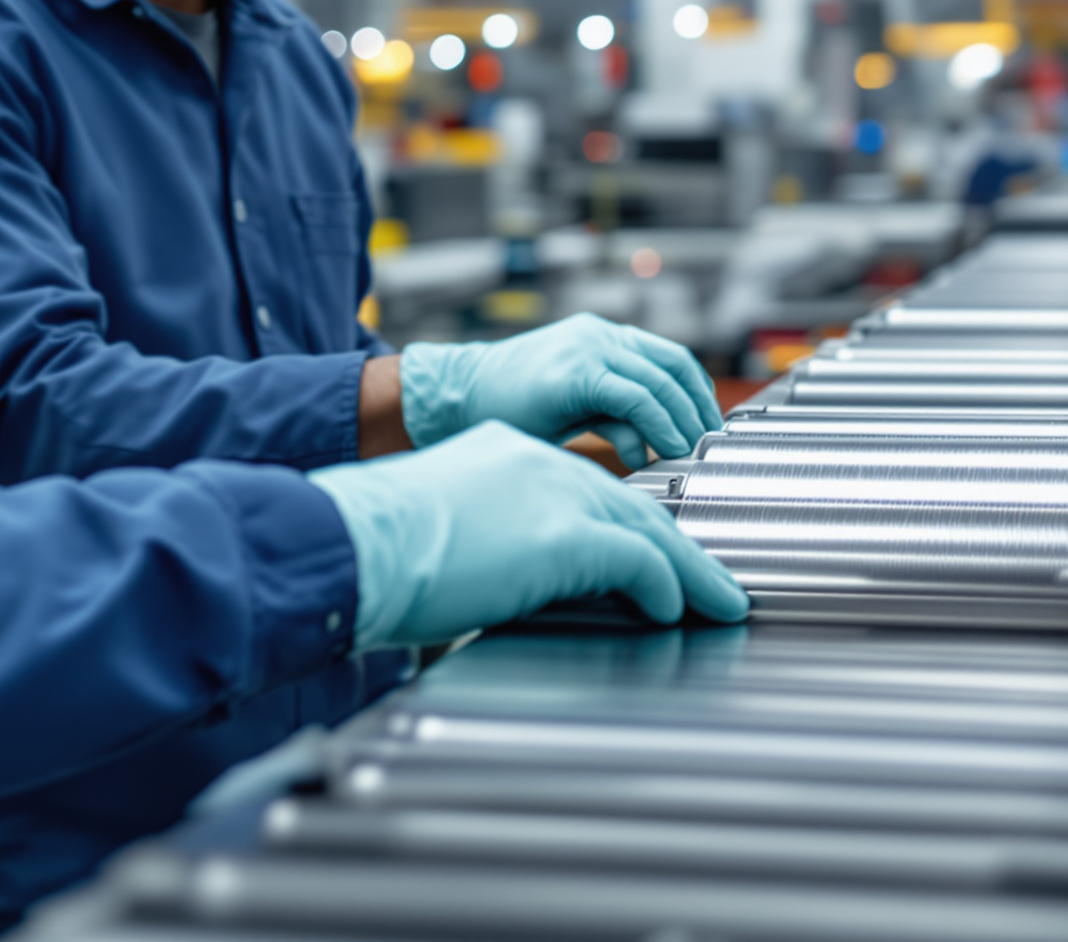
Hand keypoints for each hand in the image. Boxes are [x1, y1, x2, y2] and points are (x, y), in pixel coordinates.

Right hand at [309, 422, 748, 649]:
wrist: (349, 541)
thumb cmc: (374, 546)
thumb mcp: (445, 523)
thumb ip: (490, 534)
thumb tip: (506, 576)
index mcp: (508, 454)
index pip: (590, 489)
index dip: (630, 527)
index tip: (654, 557)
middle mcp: (538, 463)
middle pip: (632, 506)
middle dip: (678, 548)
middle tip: (711, 581)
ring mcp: (553, 495)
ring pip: (650, 531)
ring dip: (691, 573)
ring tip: (718, 604)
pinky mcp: (562, 536)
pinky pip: (638, 563)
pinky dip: (664, 589)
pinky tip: (670, 612)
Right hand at [399, 313, 720, 466]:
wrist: (455, 397)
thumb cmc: (508, 407)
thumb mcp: (574, 410)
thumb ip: (614, 418)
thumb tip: (650, 446)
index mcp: (600, 337)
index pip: (669, 357)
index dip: (696, 393)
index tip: (704, 427)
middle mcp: (599, 334)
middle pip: (674, 366)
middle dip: (697, 409)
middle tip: (706, 445)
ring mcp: (588, 347)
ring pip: (661, 380)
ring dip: (683, 420)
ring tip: (688, 452)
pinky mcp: (577, 371)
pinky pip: (636, 396)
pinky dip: (658, 424)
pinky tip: (660, 449)